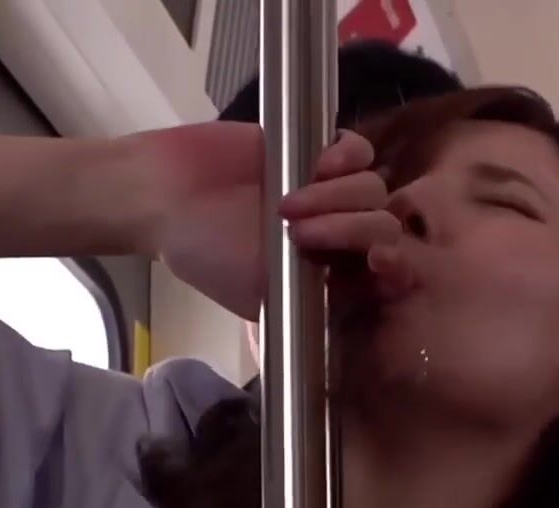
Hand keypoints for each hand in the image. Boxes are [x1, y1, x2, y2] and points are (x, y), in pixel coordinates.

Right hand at [141, 123, 403, 319]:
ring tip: (286, 204)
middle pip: (383, 227)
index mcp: (327, 273)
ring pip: (372, 189)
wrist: (165, 196)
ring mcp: (329, 191)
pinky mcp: (314, 150)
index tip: (377, 264)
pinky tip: (319, 163)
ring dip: (338, 197)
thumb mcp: (255, 294)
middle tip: (298, 234)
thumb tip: (348, 306)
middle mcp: (336, 234)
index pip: (382, 273)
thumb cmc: (204, 252)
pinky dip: (347, 156)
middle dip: (350, 230)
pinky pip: (359, 150)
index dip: (393, 269)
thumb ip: (305, 300)